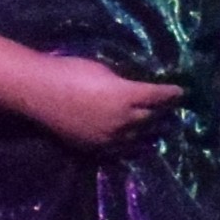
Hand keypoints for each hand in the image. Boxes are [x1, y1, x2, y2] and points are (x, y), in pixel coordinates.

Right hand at [16, 54, 180, 151]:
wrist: (37, 92)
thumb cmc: (68, 71)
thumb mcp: (103, 70)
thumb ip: (122, 83)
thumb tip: (135, 89)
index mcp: (127, 96)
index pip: (158, 96)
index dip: (172, 94)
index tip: (182, 92)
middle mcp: (123, 120)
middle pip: (151, 118)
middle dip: (163, 113)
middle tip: (172, 110)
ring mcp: (108, 137)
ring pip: (137, 136)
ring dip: (150, 131)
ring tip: (159, 130)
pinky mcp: (93, 147)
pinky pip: (118, 149)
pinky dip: (130, 145)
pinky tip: (134, 144)